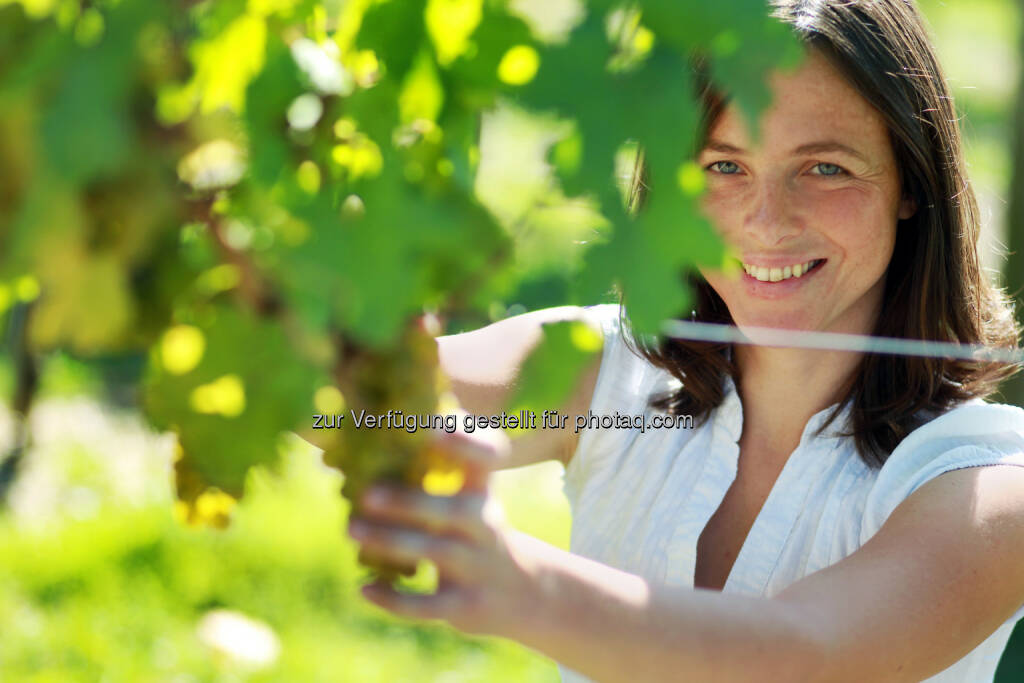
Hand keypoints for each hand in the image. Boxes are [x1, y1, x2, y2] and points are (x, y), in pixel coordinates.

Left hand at [347, 426, 540, 637]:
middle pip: (453, 511)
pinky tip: (364, 588)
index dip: (468, 442)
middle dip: (409, 502)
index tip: (435, 428)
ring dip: (390, 542)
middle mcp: (485, 526)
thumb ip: (435, 468)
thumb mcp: (469, 497)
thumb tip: (372, 427)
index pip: (490, 457)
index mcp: (483, 491)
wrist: (519, 593)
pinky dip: (394, 599)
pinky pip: (427, 606)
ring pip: (434, 554)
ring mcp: (476, 568)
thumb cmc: (475, 532)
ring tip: (350, 530)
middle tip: (367, 493)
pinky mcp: (465, 606)